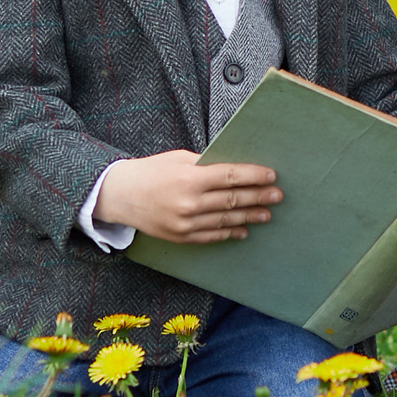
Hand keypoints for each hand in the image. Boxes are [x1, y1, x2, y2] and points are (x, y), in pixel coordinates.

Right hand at [95, 151, 281, 244]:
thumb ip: (206, 164)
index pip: (230, 177)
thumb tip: (235, 169)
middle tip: (277, 196)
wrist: (119, 195)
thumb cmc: (150, 171)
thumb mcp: (178, 159)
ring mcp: (185, 223)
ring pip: (226, 221)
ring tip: (266, 213)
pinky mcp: (180, 237)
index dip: (254, 176)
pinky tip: (244, 230)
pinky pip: (211, 236)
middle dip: (258, 197)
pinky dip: (229, 233)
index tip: (271, 176)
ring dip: (249, 217)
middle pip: (232, 200)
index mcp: (189, 178)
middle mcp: (189, 203)